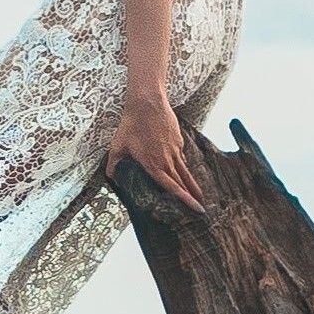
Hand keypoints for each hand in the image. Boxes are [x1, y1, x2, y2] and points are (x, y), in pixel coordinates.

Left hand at [106, 96, 203, 212]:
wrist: (147, 103)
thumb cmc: (131, 125)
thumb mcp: (117, 147)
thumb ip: (114, 166)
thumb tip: (112, 179)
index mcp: (154, 165)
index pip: (173, 187)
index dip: (185, 200)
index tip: (195, 209)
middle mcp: (168, 160)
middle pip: (183, 182)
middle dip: (193, 197)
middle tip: (201, 209)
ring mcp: (175, 150)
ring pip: (186, 171)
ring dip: (193, 184)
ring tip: (200, 195)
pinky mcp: (178, 140)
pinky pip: (182, 157)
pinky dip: (184, 166)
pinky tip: (183, 170)